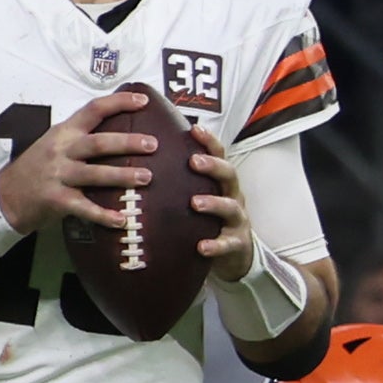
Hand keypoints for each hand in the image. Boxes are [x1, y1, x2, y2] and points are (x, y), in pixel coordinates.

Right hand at [0, 89, 158, 235]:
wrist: (6, 195)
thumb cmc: (38, 168)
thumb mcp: (55, 144)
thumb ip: (82, 138)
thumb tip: (121, 133)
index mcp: (64, 132)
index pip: (94, 109)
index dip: (119, 103)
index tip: (143, 100)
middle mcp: (62, 150)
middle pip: (99, 143)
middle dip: (128, 143)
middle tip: (153, 144)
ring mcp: (58, 176)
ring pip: (96, 174)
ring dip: (123, 176)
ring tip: (146, 178)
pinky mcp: (57, 201)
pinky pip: (85, 208)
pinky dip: (104, 215)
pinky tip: (123, 220)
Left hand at [185, 123, 258, 282]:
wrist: (236, 253)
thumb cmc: (211, 219)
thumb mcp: (200, 196)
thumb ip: (181, 181)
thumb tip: (145, 161)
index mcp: (222, 182)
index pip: (219, 155)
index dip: (209, 141)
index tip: (194, 129)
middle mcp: (233, 196)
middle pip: (229, 174)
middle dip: (213, 166)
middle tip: (193, 162)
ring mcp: (237, 220)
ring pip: (230, 207)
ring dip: (213, 203)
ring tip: (195, 203)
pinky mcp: (237, 244)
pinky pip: (228, 244)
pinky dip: (216, 245)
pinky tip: (202, 247)